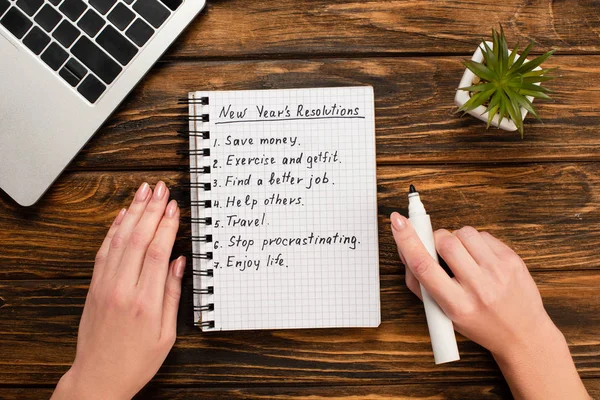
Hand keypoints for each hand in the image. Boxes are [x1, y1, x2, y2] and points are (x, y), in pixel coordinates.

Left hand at [53, 181, 183, 399]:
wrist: (98, 377)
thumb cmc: (136, 360)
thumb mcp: (165, 334)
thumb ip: (171, 294)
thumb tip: (179, 262)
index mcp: (144, 302)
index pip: (156, 252)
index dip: (166, 226)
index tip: (175, 207)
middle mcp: (122, 289)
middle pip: (137, 238)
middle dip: (151, 209)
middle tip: (160, 188)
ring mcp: (104, 285)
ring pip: (119, 239)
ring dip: (132, 212)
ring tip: (143, 191)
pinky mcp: (94, 286)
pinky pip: (104, 250)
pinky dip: (113, 229)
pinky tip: (122, 215)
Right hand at [390, 212, 588, 398]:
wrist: (523, 334)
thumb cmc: (479, 324)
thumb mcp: (443, 313)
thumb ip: (420, 283)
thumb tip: (405, 249)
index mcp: (457, 305)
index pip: (424, 266)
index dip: (407, 241)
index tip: (398, 222)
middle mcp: (479, 287)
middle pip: (445, 242)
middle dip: (435, 240)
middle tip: (437, 250)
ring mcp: (498, 271)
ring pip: (464, 233)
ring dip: (455, 239)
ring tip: (461, 257)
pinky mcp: (512, 259)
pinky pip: (482, 234)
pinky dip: (474, 241)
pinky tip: (478, 258)